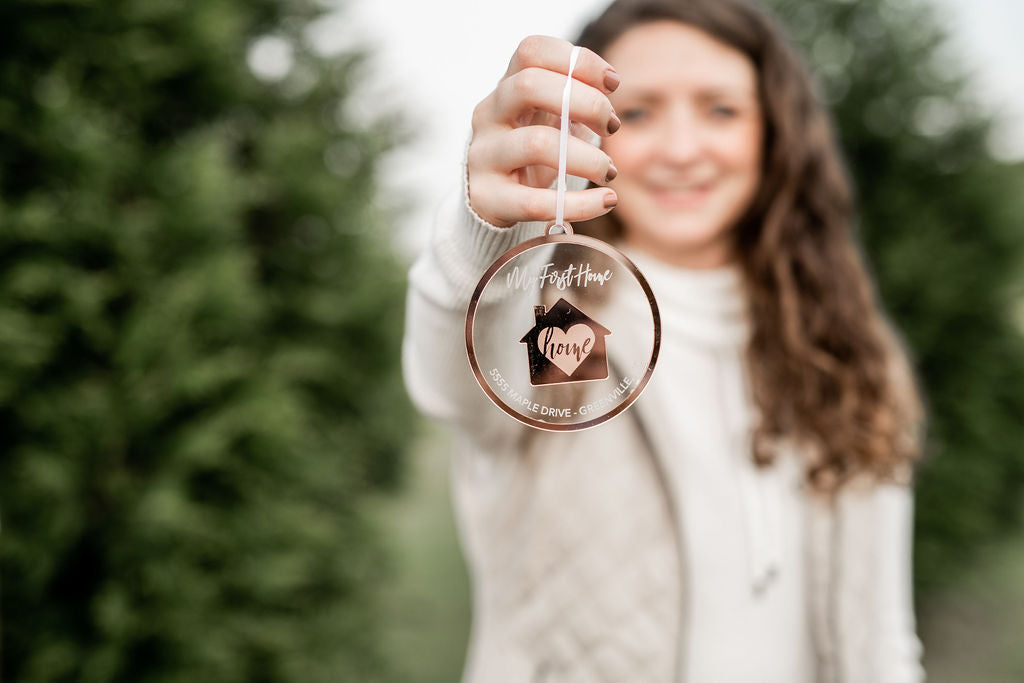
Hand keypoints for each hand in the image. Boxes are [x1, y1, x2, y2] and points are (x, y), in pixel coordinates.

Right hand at [467, 35, 620, 227]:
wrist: (491, 203)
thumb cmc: (530, 155)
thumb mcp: (547, 120)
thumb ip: (572, 99)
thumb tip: (607, 86)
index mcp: (505, 88)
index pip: (531, 51)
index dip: (577, 60)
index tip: (613, 83)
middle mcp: (488, 116)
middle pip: (529, 85)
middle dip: (586, 102)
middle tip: (612, 126)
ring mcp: (483, 157)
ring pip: (536, 144)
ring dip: (587, 158)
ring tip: (608, 171)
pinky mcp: (488, 199)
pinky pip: (536, 202)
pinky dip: (580, 204)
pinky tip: (606, 200)